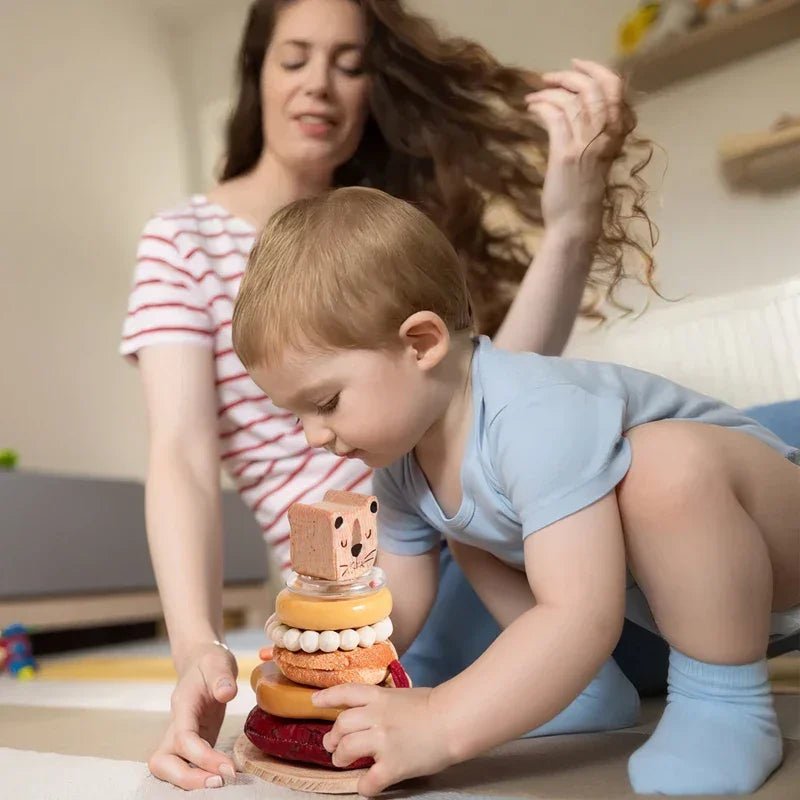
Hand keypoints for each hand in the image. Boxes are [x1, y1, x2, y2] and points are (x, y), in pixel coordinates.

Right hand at [147, 642, 238, 789]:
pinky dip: (200, 776)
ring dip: (191, 781)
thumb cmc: (210, 662)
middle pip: (163, 763)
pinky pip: (187, 766)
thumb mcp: (219, 663)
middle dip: (187, 779)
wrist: (202, 661)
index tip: (227, 769)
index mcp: (183, 706)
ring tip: (222, 782)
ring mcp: (180, 736)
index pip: (183, 738)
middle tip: (221, 782)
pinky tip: (223, 776)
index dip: (202, 757)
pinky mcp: (192, 743)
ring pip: (169, 769)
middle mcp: (176, 725)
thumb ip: (222, 677)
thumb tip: (227, 693)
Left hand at [313, 683, 455, 795]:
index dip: (328, 697)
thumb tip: (373, 714)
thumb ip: (385, 703)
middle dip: (333, 737)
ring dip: (340, 757)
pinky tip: (367, 785)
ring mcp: (382, 741)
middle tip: (332, 745)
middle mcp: (375, 717)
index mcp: (379, 697)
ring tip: (342, 761)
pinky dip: (364, 786)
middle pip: (341, 724)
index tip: (315, 702)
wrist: (453, 720)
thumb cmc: (434, 705)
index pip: (346, 693)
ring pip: (346, 750)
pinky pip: (368, 781)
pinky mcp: (392, 765)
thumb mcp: (403, 695)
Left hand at [527, 59, 628, 243]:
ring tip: (534, 94)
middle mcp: (606, 137)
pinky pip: (555, 118)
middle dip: (570, 76)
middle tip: (548, 77)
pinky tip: (531, 108)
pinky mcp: (566, 154)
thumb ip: (591, 137)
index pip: (615, 92)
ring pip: (573, 101)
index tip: (577, 66)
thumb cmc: (581, 198)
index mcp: (616, 137)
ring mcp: (587, 145)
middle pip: (594, 90)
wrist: (575, 225)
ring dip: (550, 91)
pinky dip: (542, 107)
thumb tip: (574, 114)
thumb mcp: (594, 162)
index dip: (596, 73)